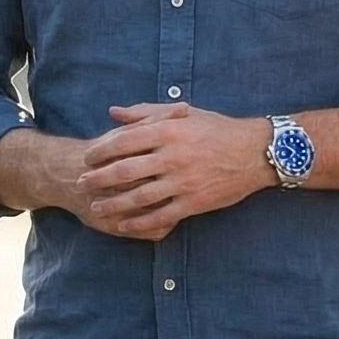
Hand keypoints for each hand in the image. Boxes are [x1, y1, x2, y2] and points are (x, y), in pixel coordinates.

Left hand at [79, 104, 273, 241]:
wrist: (256, 152)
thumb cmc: (218, 129)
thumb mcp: (184, 114)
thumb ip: (146, 112)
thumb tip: (114, 112)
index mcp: (169, 130)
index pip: (124, 141)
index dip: (101, 151)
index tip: (86, 157)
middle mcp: (173, 156)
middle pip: (125, 170)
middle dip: (99, 179)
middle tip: (81, 184)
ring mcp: (184, 181)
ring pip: (140, 196)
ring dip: (114, 204)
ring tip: (97, 208)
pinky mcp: (194, 202)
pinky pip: (161, 216)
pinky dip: (140, 223)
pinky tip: (124, 225)